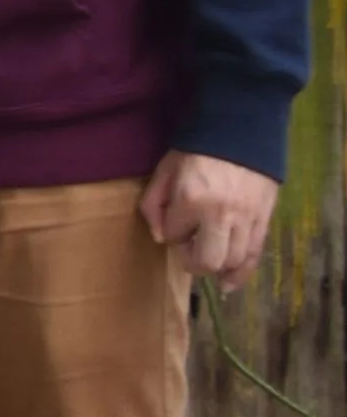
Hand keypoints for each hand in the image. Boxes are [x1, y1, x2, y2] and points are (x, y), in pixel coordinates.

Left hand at [151, 149, 279, 283]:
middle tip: (189, 250)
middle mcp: (221, 215)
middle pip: (207, 261)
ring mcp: (246, 219)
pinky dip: (241, 274)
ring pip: (232, 262)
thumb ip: (153, 205)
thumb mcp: (164, 171)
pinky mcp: (264, 220)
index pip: (173, 235)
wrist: (241, 132)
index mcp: (192, 201)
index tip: (174, 222)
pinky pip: (254, 255)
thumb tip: (160, 239)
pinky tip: (229, 284)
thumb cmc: (196, 151)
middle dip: (193, 261)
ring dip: (217, 267)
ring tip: (208, 261)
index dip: (171, 233)